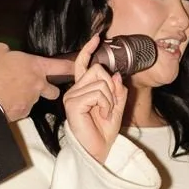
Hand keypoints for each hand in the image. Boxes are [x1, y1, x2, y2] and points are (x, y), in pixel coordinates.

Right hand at [0, 42, 73, 122]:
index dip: (71, 67)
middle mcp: (38, 85)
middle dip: (50, 90)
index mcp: (35, 67)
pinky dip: (15, 106)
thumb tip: (6, 51)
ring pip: (34, 100)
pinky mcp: (21, 113)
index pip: (61, 66)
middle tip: (39, 87)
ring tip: (11, 93)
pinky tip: (4, 102)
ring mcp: (31, 101)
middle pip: (54, 91)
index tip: (77, 68)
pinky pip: (21, 109)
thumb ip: (6, 50)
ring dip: (27, 97)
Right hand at [63, 33, 125, 163]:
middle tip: (109, 106)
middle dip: (111, 87)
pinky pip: (98, 93)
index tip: (97, 37)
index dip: (88, 50)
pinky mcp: (73, 103)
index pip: (83, 64)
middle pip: (97, 70)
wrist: (98, 150)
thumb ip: (116, 90)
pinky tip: (101, 115)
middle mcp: (74, 90)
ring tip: (104, 113)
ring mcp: (72, 96)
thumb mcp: (117, 107)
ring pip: (100, 82)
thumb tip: (115, 74)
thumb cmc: (103, 132)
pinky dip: (106, 104)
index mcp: (83, 89)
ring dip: (110, 99)